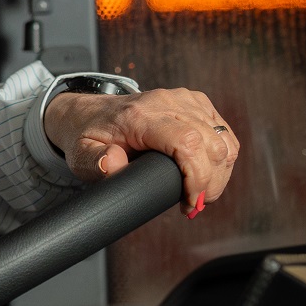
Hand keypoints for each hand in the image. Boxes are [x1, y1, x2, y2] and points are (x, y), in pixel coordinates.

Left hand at [43, 87, 238, 216]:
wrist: (94, 113)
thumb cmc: (90, 137)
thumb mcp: (80, 154)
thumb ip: (93, 162)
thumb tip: (113, 162)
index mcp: (140, 115)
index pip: (187, 141)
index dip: (198, 176)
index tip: (190, 203)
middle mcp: (167, 102)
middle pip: (212, 144)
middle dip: (210, 184)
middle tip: (193, 205)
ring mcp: (185, 99)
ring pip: (224, 141)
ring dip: (219, 174)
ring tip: (198, 193)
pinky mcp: (197, 103)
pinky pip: (224, 133)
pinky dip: (222, 159)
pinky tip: (206, 174)